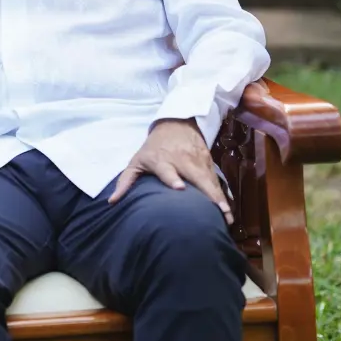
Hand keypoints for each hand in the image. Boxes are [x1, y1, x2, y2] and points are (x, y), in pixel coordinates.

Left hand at [108, 118, 232, 224]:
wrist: (176, 123)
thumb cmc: (153, 147)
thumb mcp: (137, 161)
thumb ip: (126, 181)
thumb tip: (112, 202)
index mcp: (162, 160)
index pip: (167, 170)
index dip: (172, 178)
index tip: (179, 188)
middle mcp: (182, 160)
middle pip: (197, 177)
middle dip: (208, 194)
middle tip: (219, 212)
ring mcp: (197, 160)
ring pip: (210, 180)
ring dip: (220, 198)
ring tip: (228, 217)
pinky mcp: (208, 161)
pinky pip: (216, 180)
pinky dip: (222, 194)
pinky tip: (228, 210)